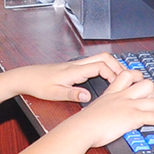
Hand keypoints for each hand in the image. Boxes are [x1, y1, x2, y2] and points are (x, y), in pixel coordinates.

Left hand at [3, 53, 127, 102]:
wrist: (25, 77)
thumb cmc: (38, 84)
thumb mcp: (54, 93)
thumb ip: (72, 94)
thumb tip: (87, 96)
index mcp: (74, 70)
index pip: (100, 66)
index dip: (113, 73)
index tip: (119, 83)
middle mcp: (76, 65)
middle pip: (104, 57)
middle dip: (118, 65)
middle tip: (127, 77)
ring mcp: (75, 65)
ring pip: (99, 59)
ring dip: (111, 65)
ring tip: (120, 77)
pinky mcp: (72, 68)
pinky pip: (93, 64)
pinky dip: (103, 68)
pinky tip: (105, 77)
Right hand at [63, 69, 153, 146]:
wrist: (81, 128)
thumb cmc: (83, 124)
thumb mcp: (95, 111)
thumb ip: (105, 110)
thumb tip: (108, 117)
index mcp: (112, 93)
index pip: (128, 76)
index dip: (138, 77)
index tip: (144, 81)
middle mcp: (123, 96)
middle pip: (146, 84)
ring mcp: (129, 105)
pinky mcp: (133, 116)